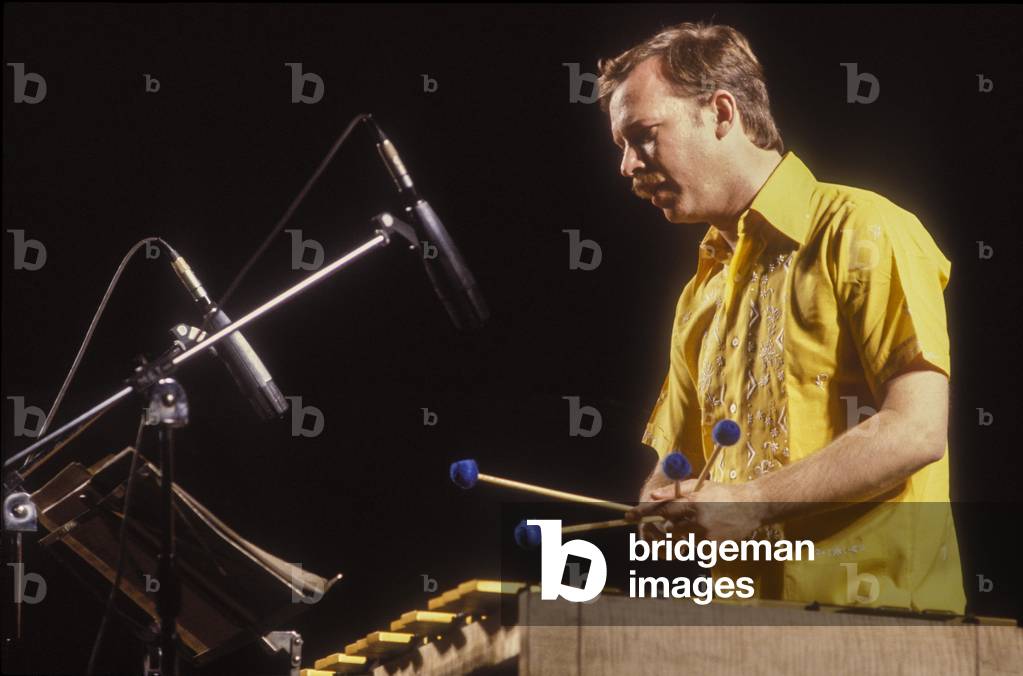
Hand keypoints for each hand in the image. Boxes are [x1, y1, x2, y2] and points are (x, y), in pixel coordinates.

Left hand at [626, 480, 764, 542]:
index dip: (643, 512)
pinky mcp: (715, 549)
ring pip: (681, 542)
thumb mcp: (700, 486)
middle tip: (670, 525)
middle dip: (667, 528)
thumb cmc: (723, 494)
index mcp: (693, 502)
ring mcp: (706, 536)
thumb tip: (652, 495)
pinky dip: (699, 545)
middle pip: (668, 529)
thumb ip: (675, 491)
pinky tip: (713, 534)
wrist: (753, 506)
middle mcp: (698, 520)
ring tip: (700, 526)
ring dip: (683, 537)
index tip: (628, 515)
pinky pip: (696, 551)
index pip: (661, 508)